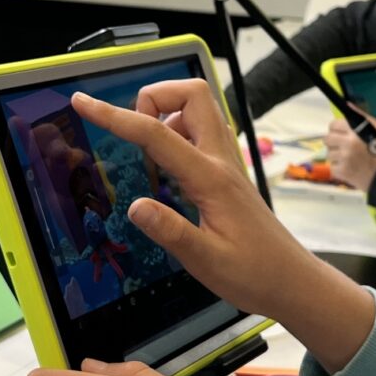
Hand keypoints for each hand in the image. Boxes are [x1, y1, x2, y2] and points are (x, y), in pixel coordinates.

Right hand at [72, 82, 375, 368]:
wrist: (292, 281)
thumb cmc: (253, 274)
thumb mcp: (206, 261)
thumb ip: (171, 231)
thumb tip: (135, 206)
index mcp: (211, 179)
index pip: (156, 134)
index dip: (115, 116)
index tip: (84, 103)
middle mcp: (221, 161)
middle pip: (191, 94)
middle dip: (153, 97)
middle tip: (132, 131)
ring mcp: (228, 163)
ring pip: (199, 108)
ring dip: (167, 114)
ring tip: (148, 156)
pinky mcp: (229, 173)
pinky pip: (203, 132)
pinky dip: (178, 134)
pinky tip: (168, 169)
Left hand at [325, 115, 375, 191]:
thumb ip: (361, 116)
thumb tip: (348, 105)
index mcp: (355, 130)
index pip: (333, 125)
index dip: (337, 129)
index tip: (342, 133)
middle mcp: (347, 143)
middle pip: (327, 139)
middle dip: (334, 142)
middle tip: (345, 146)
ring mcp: (344, 158)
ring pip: (329, 154)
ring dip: (337, 156)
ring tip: (351, 158)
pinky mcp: (343, 172)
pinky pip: (333, 167)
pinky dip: (340, 168)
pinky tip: (351, 168)